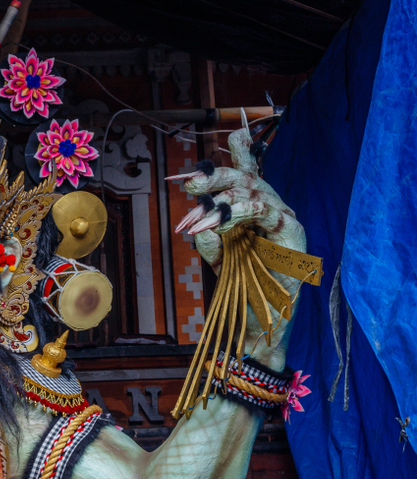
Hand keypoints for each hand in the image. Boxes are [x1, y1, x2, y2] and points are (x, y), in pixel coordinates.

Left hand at [169, 119, 305, 367]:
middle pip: (246, 176)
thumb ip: (209, 237)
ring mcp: (283, 219)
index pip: (246, 174)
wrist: (258, 328)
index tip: (208, 150)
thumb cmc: (239, 294)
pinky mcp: (292, 232)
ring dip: (218, 202)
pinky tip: (214, 224)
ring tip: (192, 222)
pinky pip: (264, 209)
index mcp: (253, 213)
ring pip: (253, 190)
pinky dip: (236, 213)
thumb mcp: (217, 260)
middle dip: (214, 177)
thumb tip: (196, 220)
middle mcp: (270, 210)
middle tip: (187, 184)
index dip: (235, 153)